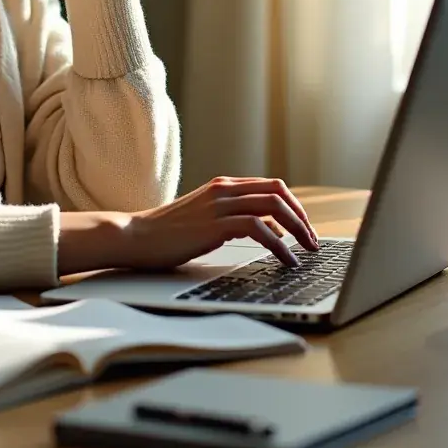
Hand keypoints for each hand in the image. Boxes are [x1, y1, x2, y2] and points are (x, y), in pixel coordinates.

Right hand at [57, 177, 319, 275]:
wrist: (134, 236)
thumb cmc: (167, 233)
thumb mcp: (206, 219)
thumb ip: (236, 218)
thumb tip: (271, 233)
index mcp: (223, 185)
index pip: (273, 186)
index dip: (295, 206)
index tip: (305, 228)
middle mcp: (224, 189)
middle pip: (279, 192)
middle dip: (302, 217)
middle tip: (312, 241)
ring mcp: (219, 205)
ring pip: (274, 207)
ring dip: (298, 230)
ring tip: (307, 252)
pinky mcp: (215, 225)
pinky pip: (260, 229)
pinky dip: (280, 246)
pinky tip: (286, 261)